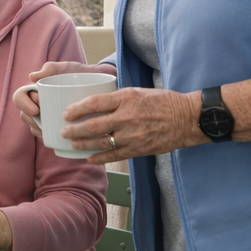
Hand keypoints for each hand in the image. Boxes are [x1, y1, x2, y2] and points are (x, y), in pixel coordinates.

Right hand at [13, 62, 117, 137]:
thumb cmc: (80, 73)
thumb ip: (52, 67)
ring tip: (49, 132)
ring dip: (38, 131)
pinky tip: (54, 140)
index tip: (36, 109)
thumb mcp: (67, 67)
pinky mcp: (56, 125)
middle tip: (43, 122)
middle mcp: (38, 103)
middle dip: (31, 120)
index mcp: (36, 89)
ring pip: (34, 126)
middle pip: (25, 114)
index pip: (20, 97)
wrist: (99, 82)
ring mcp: (46, 115)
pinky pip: (46, 135)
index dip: (23, 104)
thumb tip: (32, 77)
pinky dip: (48, 138)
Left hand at [58, 86, 204, 163]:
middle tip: (64, 131)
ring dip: (83, 145)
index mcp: (126, 98)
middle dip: (74, 130)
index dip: (77, 110)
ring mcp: (132, 135)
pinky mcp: (138, 149)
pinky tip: (89, 158)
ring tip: (73, 144)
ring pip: (101, 143)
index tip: (66, 113)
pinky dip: (99, 158)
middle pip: (93, 126)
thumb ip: (117, 98)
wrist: (186, 118)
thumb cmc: (162, 101)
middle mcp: (127, 117)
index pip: (95, 103)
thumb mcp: (137, 91)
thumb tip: (94, 103)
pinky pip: (114, 155)